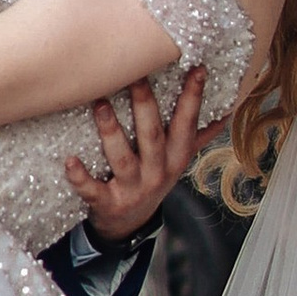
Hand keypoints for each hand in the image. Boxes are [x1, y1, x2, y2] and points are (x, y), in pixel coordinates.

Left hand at [65, 66, 204, 242]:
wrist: (129, 226)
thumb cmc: (152, 180)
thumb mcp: (178, 161)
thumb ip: (199, 135)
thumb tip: (226, 110)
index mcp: (175, 158)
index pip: (187, 125)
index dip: (193, 98)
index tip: (196, 70)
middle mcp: (157, 173)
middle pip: (153, 136)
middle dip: (145, 106)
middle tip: (136, 76)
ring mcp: (132, 189)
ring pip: (123, 159)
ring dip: (112, 131)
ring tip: (100, 104)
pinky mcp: (107, 203)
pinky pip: (92, 190)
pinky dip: (80, 177)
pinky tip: (70, 161)